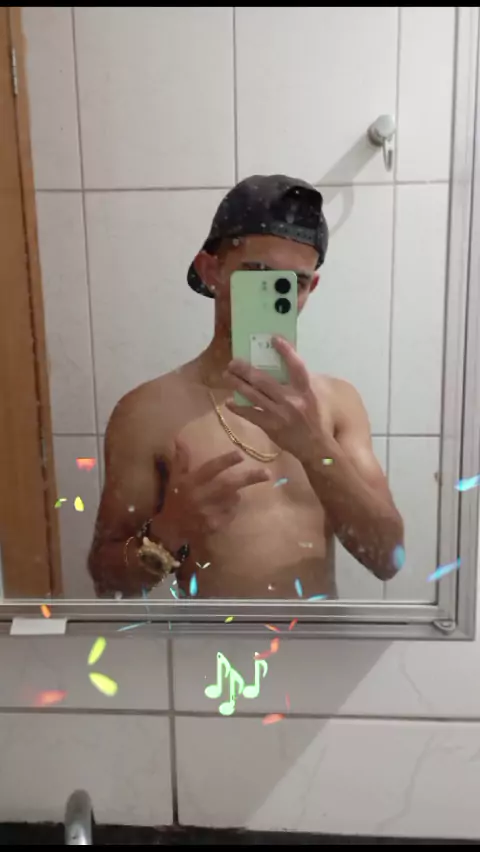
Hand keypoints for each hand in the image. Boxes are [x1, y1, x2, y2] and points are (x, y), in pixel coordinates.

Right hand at [155, 441, 270, 543]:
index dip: (225, 461)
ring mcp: (207, 512)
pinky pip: (230, 514)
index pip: (210, 469)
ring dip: (237, 495)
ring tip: (237, 492)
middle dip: (248, 478)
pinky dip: (232, 509)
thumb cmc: (174, 500)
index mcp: (190, 482)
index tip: (241, 455)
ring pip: (232, 500)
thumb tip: (180, 439)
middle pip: (228, 485)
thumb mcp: (175, 479)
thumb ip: (180, 460)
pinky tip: (229, 507)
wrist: (170, 529)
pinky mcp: (213, 526)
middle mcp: (199, 496)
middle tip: (267, 473)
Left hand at [224, 336, 328, 462]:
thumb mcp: (311, 397)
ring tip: (226, 375)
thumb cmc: (312, 418)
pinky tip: (229, 402)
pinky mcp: (270, 426)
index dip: (286, 351)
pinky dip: (238, 408)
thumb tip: (283, 363)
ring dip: (237, 384)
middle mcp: (292, 400)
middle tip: (233, 361)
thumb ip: (298, 382)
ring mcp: (279, 413)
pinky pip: (250, 414)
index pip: (296, 366)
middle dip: (245, 369)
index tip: (274, 338)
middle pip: (264, 380)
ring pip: (253, 395)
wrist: (314, 446)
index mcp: (305, 390)